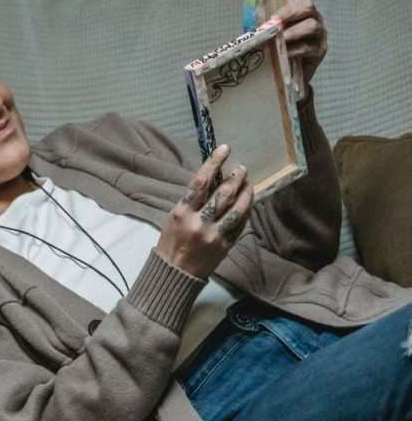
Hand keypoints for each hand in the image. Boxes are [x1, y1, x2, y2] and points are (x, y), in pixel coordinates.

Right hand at [156, 145, 252, 278]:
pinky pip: (240, 224)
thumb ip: (192, 200)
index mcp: (182, 212)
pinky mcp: (225, 246)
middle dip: (236, 178)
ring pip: (236, 209)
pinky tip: (247, 202)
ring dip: (245, 193)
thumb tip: (213, 178)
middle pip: (223, 194)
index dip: (214, 162)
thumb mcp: (175, 216)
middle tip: (242, 169)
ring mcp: (214, 235)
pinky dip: (245, 211)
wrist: (176, 271)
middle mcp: (199, 223)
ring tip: (248, 183)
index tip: (225, 149)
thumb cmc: (172, 239)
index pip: (201, 181)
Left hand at [271, 0, 327, 93]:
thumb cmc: (275, 48)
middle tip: (276, 21)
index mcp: (299, 9)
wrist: (285, 75)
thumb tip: (256, 15)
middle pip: (308, 4)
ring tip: (281, 40)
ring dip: (292, 33)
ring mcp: (319, 34)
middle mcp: (313, 17)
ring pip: (311, 26)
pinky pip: (309, 47)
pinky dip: (294, 50)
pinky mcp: (320, 51)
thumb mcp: (267, 31)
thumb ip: (265, 20)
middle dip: (291, 11)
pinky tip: (286, 54)